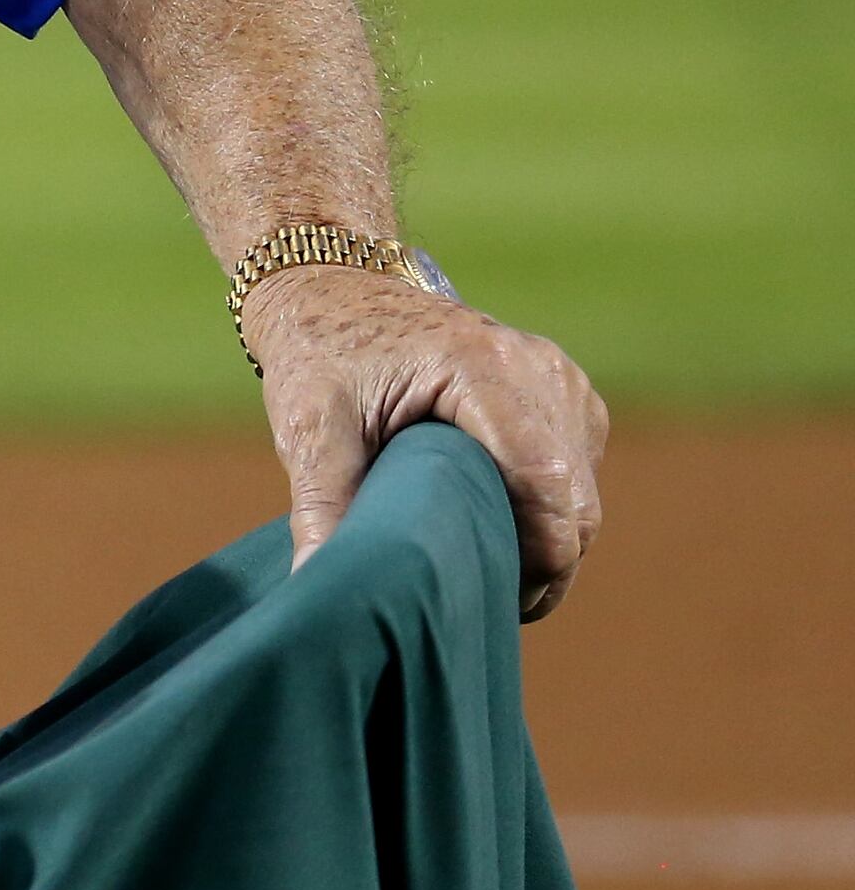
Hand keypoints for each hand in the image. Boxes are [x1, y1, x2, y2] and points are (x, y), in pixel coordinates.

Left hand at [243, 265, 608, 620]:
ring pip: (581, 493)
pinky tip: (492, 518)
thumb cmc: (317, 352)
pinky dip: (546, 507)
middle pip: (576, 502)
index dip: (538, 562)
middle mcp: (540, 368)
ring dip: (544, 537)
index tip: (495, 600)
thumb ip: (321, 506)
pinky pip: (576, 470)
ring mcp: (560, 377)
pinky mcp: (562, 391)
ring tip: (477, 557)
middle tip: (480, 595)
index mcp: (485, 368)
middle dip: (541, 563)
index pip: (548, 489)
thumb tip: (313, 586)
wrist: (333, 288)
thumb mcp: (308, 426)